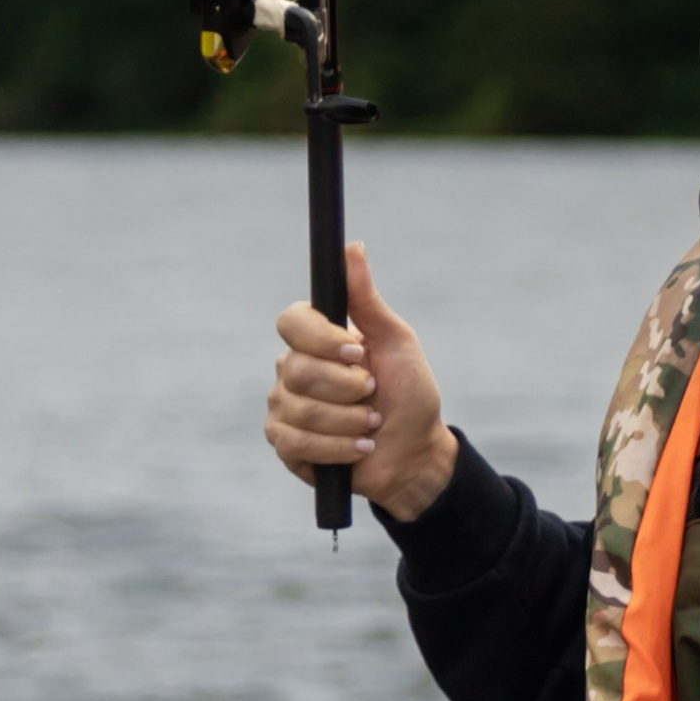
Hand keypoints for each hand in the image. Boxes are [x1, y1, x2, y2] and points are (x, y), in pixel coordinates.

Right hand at [265, 240, 455, 519]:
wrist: (415, 453)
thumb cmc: (408, 394)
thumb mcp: (395, 341)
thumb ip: (366, 298)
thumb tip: (352, 247)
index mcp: (314, 339)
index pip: (291, 322)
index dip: (323, 340)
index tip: (358, 353)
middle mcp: (292, 369)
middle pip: (298, 370)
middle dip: (348, 389)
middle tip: (373, 394)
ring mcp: (284, 407)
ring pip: (301, 410)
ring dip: (349, 421)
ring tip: (372, 424)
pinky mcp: (286, 445)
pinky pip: (297, 442)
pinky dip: (338, 447)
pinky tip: (359, 448)